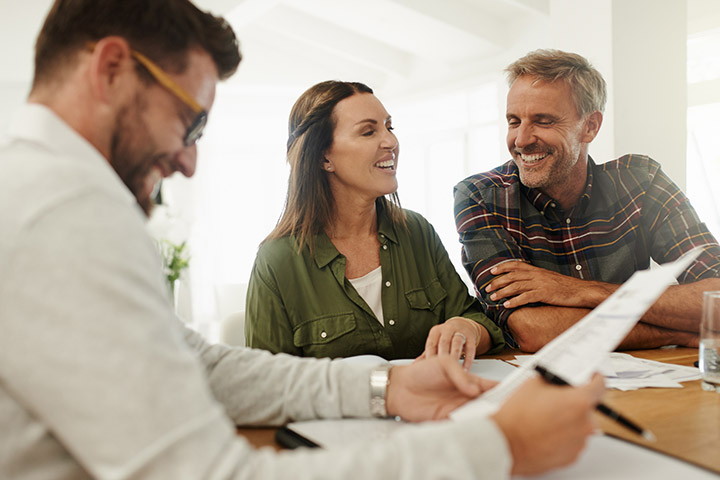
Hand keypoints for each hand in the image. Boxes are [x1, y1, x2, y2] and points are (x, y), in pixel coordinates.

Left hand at [385, 355, 496, 421]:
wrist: (399, 387)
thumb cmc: (421, 371)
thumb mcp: (443, 363)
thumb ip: (460, 374)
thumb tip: (474, 390)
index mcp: (467, 380)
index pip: (489, 386)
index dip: (502, 389)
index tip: (515, 394)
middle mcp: (465, 396)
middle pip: (487, 404)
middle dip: (497, 407)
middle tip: (506, 411)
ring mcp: (457, 409)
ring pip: (477, 415)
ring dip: (484, 418)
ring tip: (493, 420)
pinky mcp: (447, 421)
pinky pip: (463, 425)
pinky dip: (469, 426)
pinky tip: (475, 427)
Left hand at [421, 317, 489, 369]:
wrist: (464, 325)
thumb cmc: (446, 337)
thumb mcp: (436, 342)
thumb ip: (427, 353)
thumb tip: (415, 366)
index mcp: (436, 331)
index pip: (431, 343)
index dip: (430, 355)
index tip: (429, 369)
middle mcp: (447, 329)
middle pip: (444, 342)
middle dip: (443, 356)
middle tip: (442, 370)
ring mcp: (460, 331)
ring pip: (457, 343)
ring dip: (455, 356)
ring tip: (454, 370)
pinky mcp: (471, 336)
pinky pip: (470, 348)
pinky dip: (468, 360)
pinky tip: (465, 369)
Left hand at [487, 262, 613, 308]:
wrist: (581, 290)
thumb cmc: (565, 287)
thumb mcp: (548, 278)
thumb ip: (536, 278)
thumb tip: (523, 283)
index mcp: (537, 270)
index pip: (516, 265)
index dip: (502, 267)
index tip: (491, 271)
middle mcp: (536, 275)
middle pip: (512, 276)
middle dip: (498, 282)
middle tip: (487, 289)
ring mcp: (540, 284)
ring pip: (516, 286)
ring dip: (502, 292)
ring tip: (493, 298)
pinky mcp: (544, 294)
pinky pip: (526, 297)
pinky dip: (515, 301)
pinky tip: (507, 305)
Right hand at [492, 374, 604, 475]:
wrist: (504, 443)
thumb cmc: (517, 417)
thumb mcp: (533, 384)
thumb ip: (554, 381)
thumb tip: (559, 381)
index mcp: (579, 402)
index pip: (600, 386)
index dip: (595, 378)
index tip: (591, 378)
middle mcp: (584, 424)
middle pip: (587, 407)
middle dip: (573, 402)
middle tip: (554, 401)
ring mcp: (579, 442)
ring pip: (578, 425)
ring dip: (567, 420)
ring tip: (544, 419)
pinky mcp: (571, 456)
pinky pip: (572, 441)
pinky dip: (562, 436)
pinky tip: (545, 432)